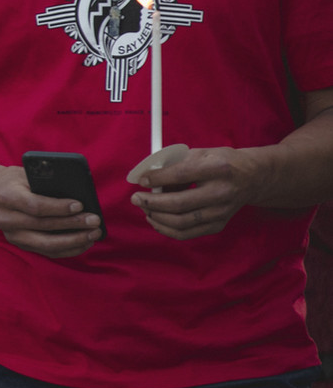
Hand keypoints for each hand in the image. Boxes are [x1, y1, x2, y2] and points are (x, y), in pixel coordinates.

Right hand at [0, 162, 101, 257]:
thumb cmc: (14, 181)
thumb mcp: (25, 174)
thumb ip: (45, 182)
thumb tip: (78, 193)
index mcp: (5, 197)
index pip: (35, 206)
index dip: (58, 208)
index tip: (80, 205)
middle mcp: (6, 219)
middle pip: (43, 226)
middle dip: (72, 224)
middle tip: (94, 220)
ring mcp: (12, 235)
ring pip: (46, 245)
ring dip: (73, 241)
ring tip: (94, 234)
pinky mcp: (20, 244)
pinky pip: (48, 252)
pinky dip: (68, 250)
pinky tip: (84, 243)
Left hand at [131, 146, 264, 238]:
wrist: (252, 178)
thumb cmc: (219, 162)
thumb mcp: (200, 154)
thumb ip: (175, 164)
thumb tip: (147, 178)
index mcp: (218, 168)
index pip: (182, 175)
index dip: (157, 179)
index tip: (142, 179)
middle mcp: (222, 192)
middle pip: (179, 204)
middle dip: (151, 202)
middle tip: (135, 198)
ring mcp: (222, 212)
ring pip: (181, 222)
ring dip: (156, 217)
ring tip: (145, 208)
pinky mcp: (219, 224)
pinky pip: (187, 233)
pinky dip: (166, 229)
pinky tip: (155, 220)